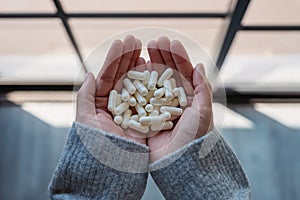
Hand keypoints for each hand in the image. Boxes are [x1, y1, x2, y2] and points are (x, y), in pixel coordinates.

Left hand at [76, 35, 145, 144]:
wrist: (112, 168)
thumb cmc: (96, 145)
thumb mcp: (85, 119)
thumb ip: (85, 96)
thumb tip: (89, 74)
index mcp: (102, 103)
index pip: (109, 76)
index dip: (115, 59)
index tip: (123, 43)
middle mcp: (117, 104)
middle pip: (123, 77)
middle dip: (128, 58)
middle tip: (135, 40)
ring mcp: (132, 109)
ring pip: (136, 84)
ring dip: (139, 66)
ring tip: (144, 49)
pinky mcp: (144, 117)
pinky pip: (148, 97)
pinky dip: (150, 83)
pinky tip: (153, 69)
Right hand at [146, 37, 213, 161]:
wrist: (178, 162)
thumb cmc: (194, 137)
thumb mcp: (203, 112)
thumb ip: (202, 89)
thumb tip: (200, 66)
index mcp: (187, 98)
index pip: (182, 72)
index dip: (177, 56)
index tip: (171, 42)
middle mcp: (172, 100)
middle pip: (166, 73)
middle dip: (162, 56)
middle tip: (155, 41)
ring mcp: (158, 106)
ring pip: (152, 81)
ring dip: (148, 65)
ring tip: (143, 50)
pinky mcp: (145, 114)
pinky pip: (140, 95)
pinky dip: (137, 82)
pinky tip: (134, 69)